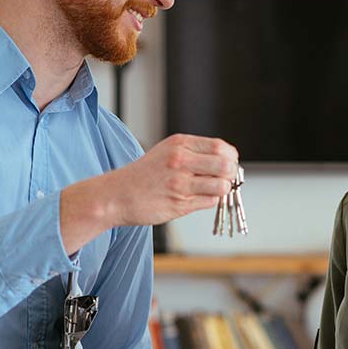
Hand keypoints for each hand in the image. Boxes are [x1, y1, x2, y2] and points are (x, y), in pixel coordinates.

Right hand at [105, 134, 239, 224]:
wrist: (116, 195)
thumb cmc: (144, 174)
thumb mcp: (168, 151)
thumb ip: (195, 153)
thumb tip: (227, 160)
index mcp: (180, 144)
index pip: (221, 147)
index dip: (231, 157)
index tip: (229, 162)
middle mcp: (180, 161)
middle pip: (226, 165)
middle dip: (231, 173)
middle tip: (225, 178)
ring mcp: (180, 183)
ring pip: (221, 186)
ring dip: (222, 189)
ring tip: (212, 189)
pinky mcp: (179, 204)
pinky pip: (210, 201)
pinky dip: (210, 200)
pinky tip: (197, 198)